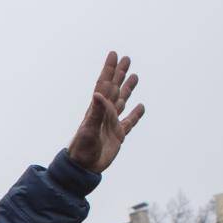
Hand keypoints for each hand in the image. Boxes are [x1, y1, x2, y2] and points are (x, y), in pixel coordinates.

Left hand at [66, 51, 145, 172]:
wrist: (83, 168)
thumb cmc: (82, 150)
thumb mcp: (88, 130)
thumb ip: (95, 112)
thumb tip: (99, 93)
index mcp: (96, 109)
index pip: (104, 85)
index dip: (109, 70)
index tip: (114, 54)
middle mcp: (104, 113)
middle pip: (114, 89)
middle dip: (120, 74)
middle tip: (127, 58)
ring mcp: (112, 123)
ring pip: (122, 101)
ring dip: (128, 88)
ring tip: (134, 76)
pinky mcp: (118, 135)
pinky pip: (129, 121)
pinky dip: (135, 114)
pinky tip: (141, 106)